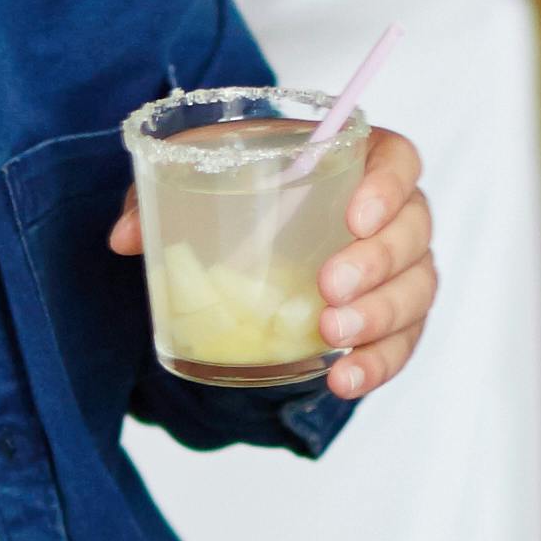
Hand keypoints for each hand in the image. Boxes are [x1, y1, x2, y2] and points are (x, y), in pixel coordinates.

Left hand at [108, 125, 438, 398]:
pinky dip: (378, 364)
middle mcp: (390, 214)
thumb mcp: (197, 178)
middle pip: (414, 231)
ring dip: (381, 316)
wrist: (252, 243)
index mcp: (354, 161)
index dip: (388, 185)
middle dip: (378, 263)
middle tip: (328, 287)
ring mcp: (396, 271)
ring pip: (416, 290)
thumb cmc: (240, 194)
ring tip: (332, 336)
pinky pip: (401, 343)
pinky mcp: (389, 321)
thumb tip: (124, 238)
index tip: (356, 215)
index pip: (399, 160)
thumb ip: (157, 196)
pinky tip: (345, 380)